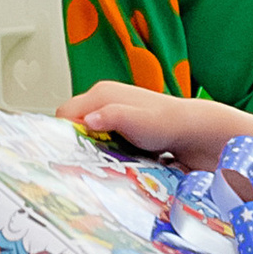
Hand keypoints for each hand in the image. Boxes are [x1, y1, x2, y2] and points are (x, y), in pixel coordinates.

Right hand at [58, 80, 252, 167]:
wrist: (190, 129)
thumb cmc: (166, 124)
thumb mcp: (136, 121)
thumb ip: (111, 117)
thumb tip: (87, 121)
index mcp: (101, 94)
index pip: (64, 113)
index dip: (62, 133)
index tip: (69, 153)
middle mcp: (103, 98)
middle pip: (72, 121)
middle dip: (74, 140)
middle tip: (83, 160)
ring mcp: (110, 109)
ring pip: (85, 129)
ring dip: (88, 144)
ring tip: (98, 159)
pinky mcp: (118, 121)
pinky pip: (98, 134)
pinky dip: (100, 146)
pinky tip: (110, 156)